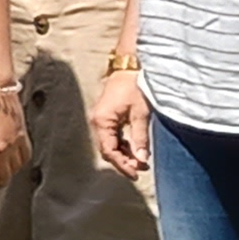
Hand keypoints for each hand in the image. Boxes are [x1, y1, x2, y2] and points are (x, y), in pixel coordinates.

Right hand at [87, 65, 151, 179]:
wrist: (130, 66)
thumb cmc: (135, 86)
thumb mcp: (140, 114)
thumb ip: (140, 138)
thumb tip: (141, 159)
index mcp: (102, 121)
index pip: (109, 151)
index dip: (122, 165)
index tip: (136, 173)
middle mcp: (97, 121)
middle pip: (107, 150)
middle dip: (124, 161)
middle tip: (141, 169)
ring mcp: (101, 119)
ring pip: (110, 144)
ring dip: (124, 154)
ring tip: (141, 161)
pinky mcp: (107, 116)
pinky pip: (112, 136)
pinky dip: (122, 144)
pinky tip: (135, 148)